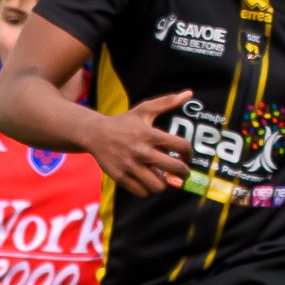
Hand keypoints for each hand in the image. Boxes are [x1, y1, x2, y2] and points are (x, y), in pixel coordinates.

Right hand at [82, 90, 196, 195]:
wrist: (95, 134)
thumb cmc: (123, 122)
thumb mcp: (144, 110)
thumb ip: (167, 102)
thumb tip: (189, 93)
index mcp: (150, 134)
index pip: (181, 146)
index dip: (189, 153)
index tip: (187, 156)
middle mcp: (142, 151)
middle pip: (174, 168)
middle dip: (184, 172)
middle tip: (183, 172)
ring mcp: (131, 166)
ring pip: (159, 185)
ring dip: (164, 183)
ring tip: (162, 177)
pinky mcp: (121, 177)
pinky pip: (142, 192)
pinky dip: (148, 189)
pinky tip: (147, 181)